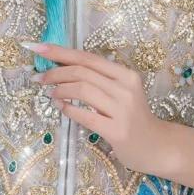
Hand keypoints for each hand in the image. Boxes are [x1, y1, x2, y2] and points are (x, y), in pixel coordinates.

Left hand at [27, 42, 172, 173]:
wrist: (156, 146)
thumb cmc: (134, 118)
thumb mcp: (121, 93)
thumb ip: (98, 81)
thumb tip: (62, 69)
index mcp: (125, 75)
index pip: (87, 57)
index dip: (59, 52)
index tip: (37, 48)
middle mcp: (125, 88)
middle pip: (82, 71)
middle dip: (55, 72)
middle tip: (39, 78)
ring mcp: (122, 109)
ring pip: (83, 89)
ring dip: (60, 89)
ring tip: (50, 93)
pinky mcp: (117, 130)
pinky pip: (86, 116)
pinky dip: (69, 109)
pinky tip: (60, 106)